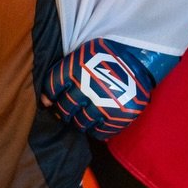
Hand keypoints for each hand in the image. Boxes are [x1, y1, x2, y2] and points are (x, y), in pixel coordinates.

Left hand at [42, 38, 156, 138]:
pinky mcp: (119, 115)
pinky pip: (100, 132)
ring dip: (78, 121)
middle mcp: (88, 87)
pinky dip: (95, 131)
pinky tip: (96, 123)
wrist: (141, 59)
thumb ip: (65, 73)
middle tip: (68, 110)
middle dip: (64, 111)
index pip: (53, 88)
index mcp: (77, 68)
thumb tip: (46, 100)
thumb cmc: (107, 56)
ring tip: (83, 116)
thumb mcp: (84, 54)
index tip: (50, 100)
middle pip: (65, 108)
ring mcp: (104, 103)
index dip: (49, 96)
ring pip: (80, 123)